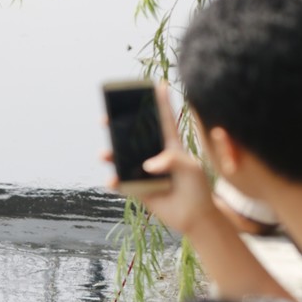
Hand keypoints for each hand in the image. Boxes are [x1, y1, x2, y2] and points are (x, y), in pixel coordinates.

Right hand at [105, 82, 215, 234]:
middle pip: (135, 137)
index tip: (158, 83)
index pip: (165, 120)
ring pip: (123, 160)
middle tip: (106, 118)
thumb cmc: (197, 189)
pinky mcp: (139, 190)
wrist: (195, 218)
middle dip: (120, 126)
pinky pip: (122, 184)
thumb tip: (147, 165)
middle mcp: (155, 156)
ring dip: (111, 155)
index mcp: (171, 146)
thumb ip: (171, 160)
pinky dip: (114, 182)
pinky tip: (111, 181)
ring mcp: (145, 173)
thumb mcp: (190, 169)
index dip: (161, 102)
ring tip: (104, 155)